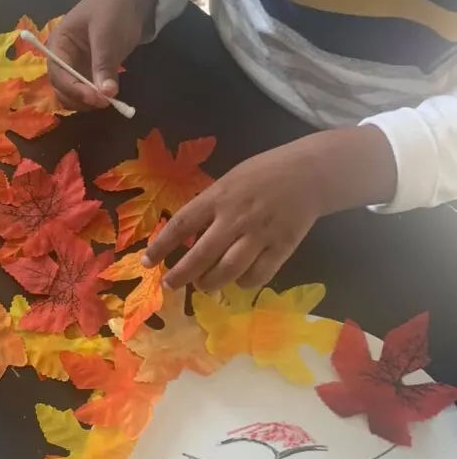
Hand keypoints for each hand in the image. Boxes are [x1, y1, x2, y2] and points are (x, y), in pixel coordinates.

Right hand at [47, 0, 154, 109]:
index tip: (95, 97)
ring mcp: (75, 68)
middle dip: (80, 98)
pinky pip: (87, 93)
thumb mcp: (107, 35)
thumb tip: (107, 93)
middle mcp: (62, 59)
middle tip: (104, 102)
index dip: (74, 89)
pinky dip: (96, 99)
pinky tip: (109, 96)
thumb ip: (104, 64)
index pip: (58, 74)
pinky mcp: (89, 74)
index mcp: (58, 44)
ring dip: (87, 103)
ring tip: (108, 99)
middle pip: (62, 89)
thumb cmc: (113, 8)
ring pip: (73, 96)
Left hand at [144, 126, 397, 291]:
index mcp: (220, 196)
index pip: (182, 224)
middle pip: (202, 255)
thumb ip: (209, 206)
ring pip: (228, 270)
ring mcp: (260, 234)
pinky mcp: (282, 247)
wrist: (312, 172)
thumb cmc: (264, 174)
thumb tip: (184, 235)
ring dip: (210, 283)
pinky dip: (244, 283)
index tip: (147, 261)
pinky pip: (258, 275)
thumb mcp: (230, 180)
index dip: (162, 245)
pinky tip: (238, 281)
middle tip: (170, 285)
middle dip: (181, 275)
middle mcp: (236, 217)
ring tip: (203, 285)